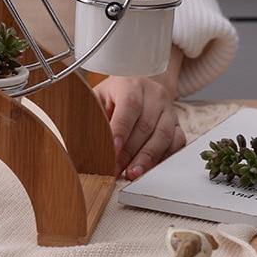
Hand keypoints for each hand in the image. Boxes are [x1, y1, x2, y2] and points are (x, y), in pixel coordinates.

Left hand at [93, 52, 186, 179]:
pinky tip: (150, 169)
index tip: (113, 148)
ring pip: (163, 136)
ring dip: (147, 159)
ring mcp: (169, 109)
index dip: (121, 129)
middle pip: (146, 126)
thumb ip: (93, 113)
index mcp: (131, 85)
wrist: (141, 82)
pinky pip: (177, 143)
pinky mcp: (178, 124)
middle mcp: (154, 95)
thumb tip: (79, 137)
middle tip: (116, 169)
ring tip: (132, 174)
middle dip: (130, 152)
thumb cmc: (115, 94)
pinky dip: (163, 158)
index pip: (129, 106)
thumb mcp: (100, 96)